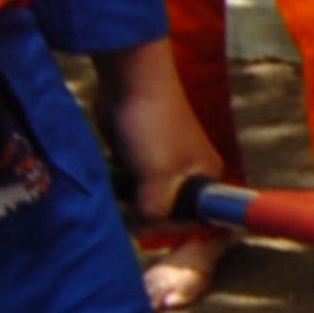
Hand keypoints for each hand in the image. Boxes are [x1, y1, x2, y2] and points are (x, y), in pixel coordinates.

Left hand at [95, 40, 225, 227]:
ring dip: (126, 201)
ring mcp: (160, 167)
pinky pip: (129, 186)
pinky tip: (108, 182)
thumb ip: (154, 212)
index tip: (147, 222)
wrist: (130, 80)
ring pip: (143, 200)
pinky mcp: (137, 159)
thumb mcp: (158, 177)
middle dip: (144, 214)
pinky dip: (117, 188)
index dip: (171, 226)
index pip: (193, 219)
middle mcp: (187, 175)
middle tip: (125, 205)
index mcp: (205, 177)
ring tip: (114, 193)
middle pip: (165, 213)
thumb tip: (140, 231)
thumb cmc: (153, 125)